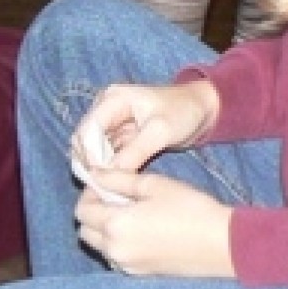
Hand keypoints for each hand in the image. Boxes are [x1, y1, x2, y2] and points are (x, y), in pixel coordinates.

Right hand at [72, 78, 220, 177]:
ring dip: (99, 168)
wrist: (203, 109)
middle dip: (90, 163)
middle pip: (84, 139)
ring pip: (94, 149)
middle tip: (101, 188)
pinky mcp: (121, 136)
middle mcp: (106, 108)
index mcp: (113, 99)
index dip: (88, 155)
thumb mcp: (160, 132)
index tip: (98, 180)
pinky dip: (109, 168)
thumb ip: (135, 152)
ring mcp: (112, 122)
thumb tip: (110, 175)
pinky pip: (107, 154)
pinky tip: (115, 183)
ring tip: (107, 189)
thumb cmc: (184, 112)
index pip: (87, 129)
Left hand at [74, 168, 235, 277]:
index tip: (107, 185)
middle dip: (93, 213)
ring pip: (100, 247)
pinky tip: (141, 233)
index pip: (82, 210)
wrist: (222, 244)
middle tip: (116, 199)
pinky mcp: (141, 275)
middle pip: (85, 231)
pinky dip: (119, 245)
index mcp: (114, 225)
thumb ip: (118, 179)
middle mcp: (115, 250)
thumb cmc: (190, 208)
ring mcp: (127, 266)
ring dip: (104, 231)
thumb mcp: (153, 185)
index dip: (90, 194)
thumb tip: (95, 176)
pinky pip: (117, 259)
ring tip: (130, 215)